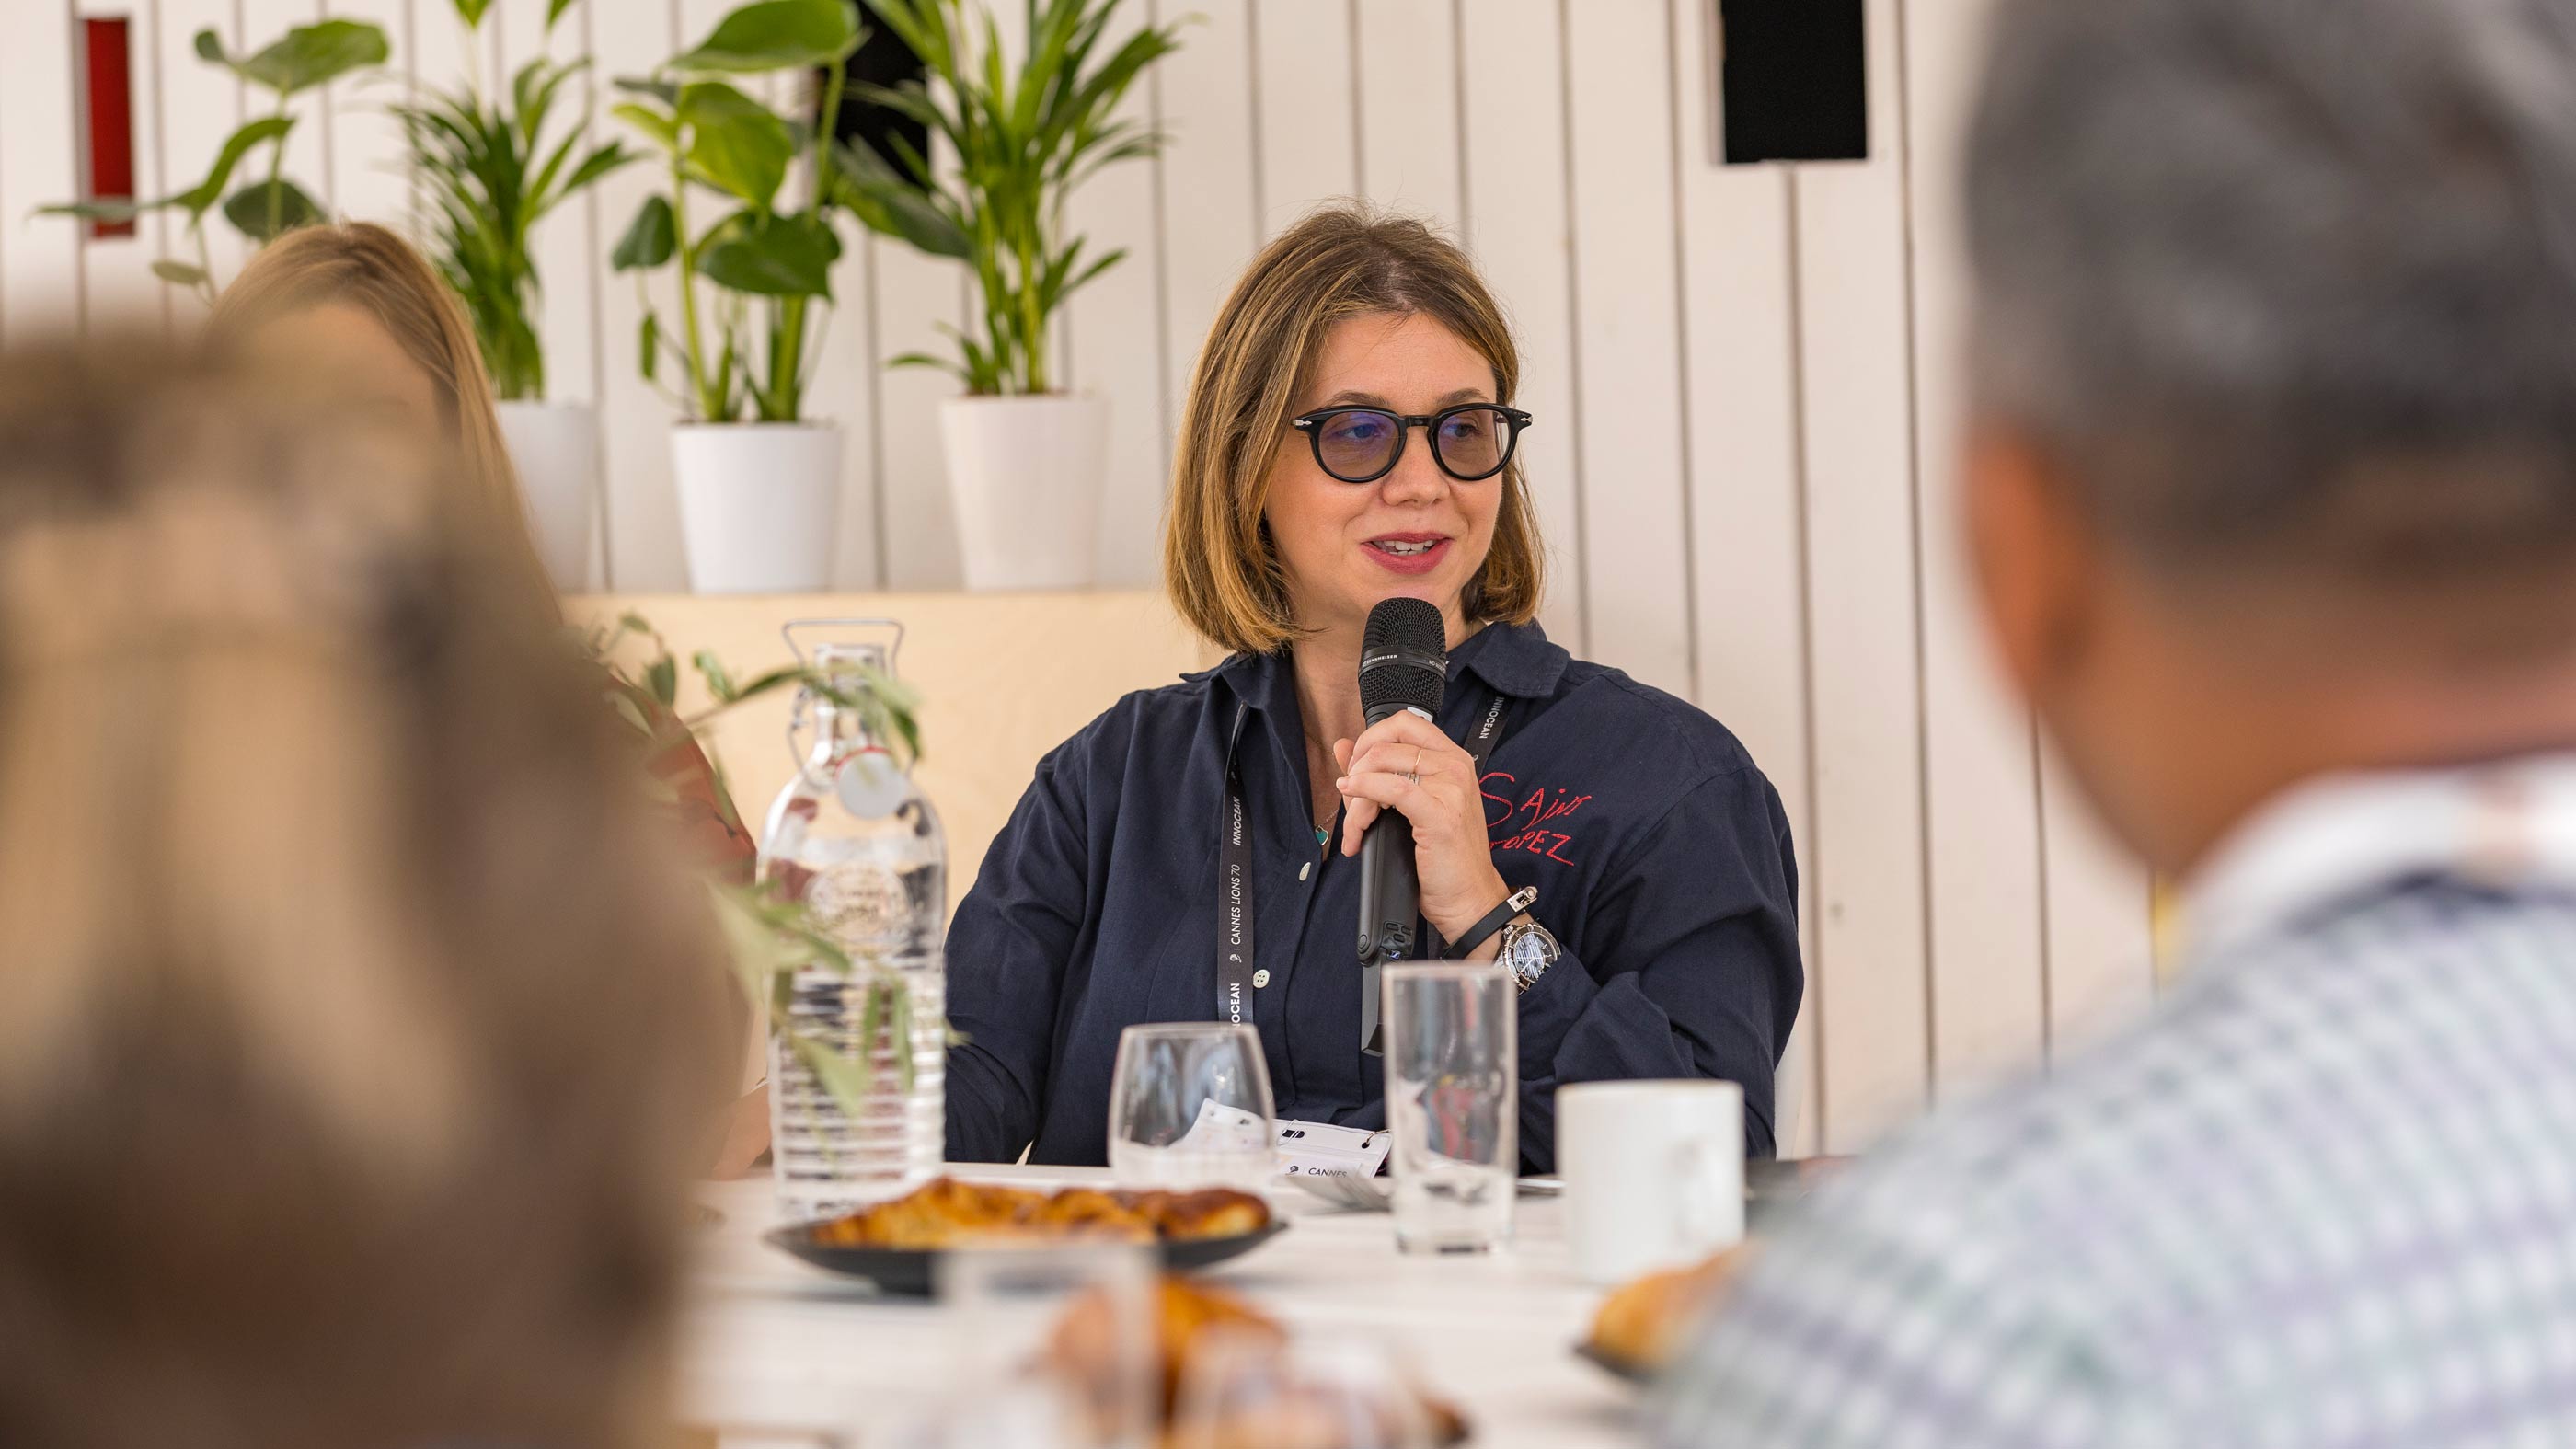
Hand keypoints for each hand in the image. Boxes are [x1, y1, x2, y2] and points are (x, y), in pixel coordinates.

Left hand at [1334, 711, 1508, 945]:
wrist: (1469, 898)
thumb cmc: (1444, 857)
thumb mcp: (1411, 806)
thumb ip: (1377, 773)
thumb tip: (1342, 745)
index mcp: (1453, 759)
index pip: (1404, 723)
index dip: (1371, 738)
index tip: (1356, 766)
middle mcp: (1455, 766)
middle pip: (1388, 741)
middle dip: (1357, 765)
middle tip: (1349, 793)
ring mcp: (1451, 787)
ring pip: (1383, 765)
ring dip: (1356, 793)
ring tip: (1355, 824)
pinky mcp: (1439, 814)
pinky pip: (1390, 789)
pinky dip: (1364, 795)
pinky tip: (1356, 816)